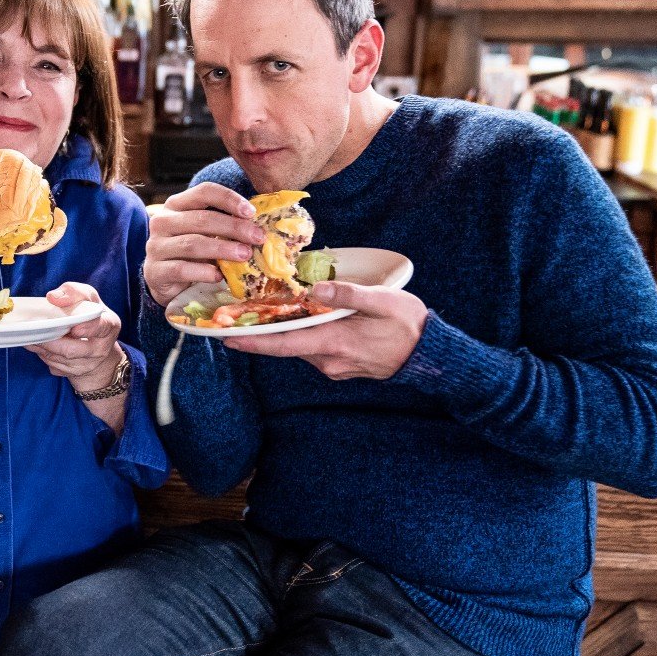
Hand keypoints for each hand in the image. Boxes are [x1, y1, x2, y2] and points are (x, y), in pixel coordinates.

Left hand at [26, 283, 123, 389]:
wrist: (96, 341)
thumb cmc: (89, 314)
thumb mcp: (86, 296)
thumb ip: (73, 292)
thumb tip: (53, 297)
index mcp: (109, 325)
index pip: (101, 327)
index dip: (89, 329)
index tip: (75, 329)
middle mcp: (101, 348)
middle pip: (72, 350)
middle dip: (50, 342)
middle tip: (35, 332)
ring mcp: (88, 364)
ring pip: (59, 360)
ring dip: (42, 348)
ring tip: (31, 336)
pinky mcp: (76, 373)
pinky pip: (55, 367)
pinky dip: (43, 355)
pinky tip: (38, 345)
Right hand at [144, 182, 264, 307]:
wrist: (165, 280)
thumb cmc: (192, 252)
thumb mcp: (206, 233)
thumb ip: (225, 226)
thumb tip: (259, 227)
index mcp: (177, 204)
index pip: (204, 192)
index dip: (229, 199)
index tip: (251, 213)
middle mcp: (162, 221)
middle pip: (201, 219)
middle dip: (233, 227)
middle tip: (257, 238)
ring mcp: (155, 246)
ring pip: (192, 244)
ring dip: (222, 249)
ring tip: (244, 255)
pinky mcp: (154, 271)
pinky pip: (181, 269)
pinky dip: (203, 272)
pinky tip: (219, 276)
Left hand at [221, 281, 428, 380]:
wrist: (430, 355)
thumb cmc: (408, 325)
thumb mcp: (382, 301)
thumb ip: (348, 295)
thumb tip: (315, 289)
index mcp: (334, 344)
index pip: (284, 345)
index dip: (253, 342)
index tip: (226, 338)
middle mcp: (328, 360)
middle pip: (287, 344)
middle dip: (263, 330)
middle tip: (238, 314)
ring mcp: (334, 366)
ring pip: (300, 345)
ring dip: (285, 330)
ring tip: (266, 308)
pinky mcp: (341, 365)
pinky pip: (313, 348)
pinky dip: (303, 334)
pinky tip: (302, 317)